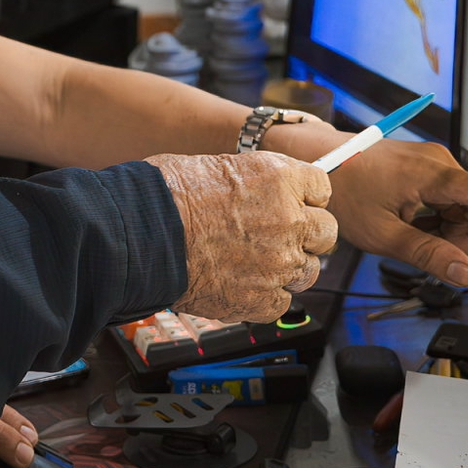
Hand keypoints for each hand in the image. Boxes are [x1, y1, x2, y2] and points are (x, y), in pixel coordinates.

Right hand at [147, 151, 338, 322]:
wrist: (141, 236)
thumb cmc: (166, 195)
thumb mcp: (219, 166)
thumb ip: (256, 183)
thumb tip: (265, 192)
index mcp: (280, 178)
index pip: (321, 187)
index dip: (305, 196)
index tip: (295, 201)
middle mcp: (289, 219)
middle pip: (326, 231)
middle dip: (306, 233)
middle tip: (278, 234)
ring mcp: (280, 263)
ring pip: (308, 270)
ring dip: (288, 266)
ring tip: (254, 262)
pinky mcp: (263, 300)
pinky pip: (282, 301)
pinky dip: (264, 296)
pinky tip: (240, 282)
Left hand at [263, 132, 467, 285]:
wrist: (318, 160)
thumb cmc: (345, 193)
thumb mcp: (382, 234)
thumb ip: (427, 254)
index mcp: (432, 176)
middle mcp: (441, 164)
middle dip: (465, 239)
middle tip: (424, 246)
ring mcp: (437, 165)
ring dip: (450, 230)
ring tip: (410, 228)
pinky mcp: (431, 169)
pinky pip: (454, 203)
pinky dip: (441, 219)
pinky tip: (412, 220)